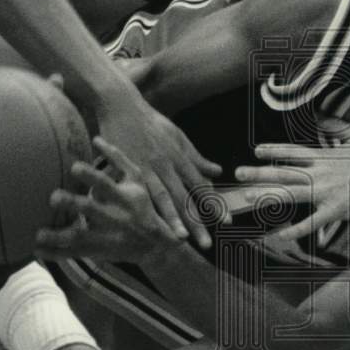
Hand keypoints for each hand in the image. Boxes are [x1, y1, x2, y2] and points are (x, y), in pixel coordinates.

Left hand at [35, 135, 182, 262]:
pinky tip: (38, 249)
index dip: (91, 176)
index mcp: (125, 198)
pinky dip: (56, 253)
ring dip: (58, 236)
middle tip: (53, 197)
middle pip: (92, 210)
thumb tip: (96, 138)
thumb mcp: (137, 180)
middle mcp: (116, 218)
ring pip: (81, 238)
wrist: (156, 244)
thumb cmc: (142, 204)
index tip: (73, 167)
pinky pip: (75, 254)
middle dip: (73, 204)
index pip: (107, 185)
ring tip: (38, 234)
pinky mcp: (99, 252)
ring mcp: (107, 238)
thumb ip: (118, 159)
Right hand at [96, 94, 227, 248]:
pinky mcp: (127, 168)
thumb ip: (197, 157)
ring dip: (172, 219)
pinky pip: (137, 192)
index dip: (214, 204)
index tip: (227, 222)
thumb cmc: (151, 122)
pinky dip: (143, 208)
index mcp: (181, 159)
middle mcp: (168, 165)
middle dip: (197, 222)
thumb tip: (218, 171)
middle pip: (185, 197)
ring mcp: (148, 167)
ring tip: (180, 239)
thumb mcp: (179, 136)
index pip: (202, 186)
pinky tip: (146, 224)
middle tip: (207, 244)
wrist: (123, 105)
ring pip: (163, 197)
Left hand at [231, 119, 349, 241]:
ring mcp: (327, 192)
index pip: (293, 152)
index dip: (273, 150)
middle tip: (238, 173)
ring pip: (291, 194)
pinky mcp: (336, 210)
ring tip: (248, 196)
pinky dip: (294, 230)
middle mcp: (321, 173)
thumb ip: (336, 126)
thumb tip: (319, 115)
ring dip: (267, 195)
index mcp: (326, 156)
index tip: (256, 150)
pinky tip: (279, 236)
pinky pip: (311, 223)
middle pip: (284, 172)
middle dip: (259, 172)